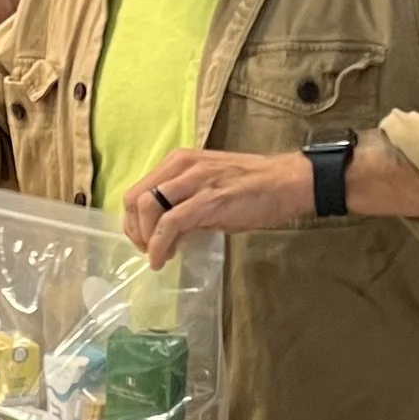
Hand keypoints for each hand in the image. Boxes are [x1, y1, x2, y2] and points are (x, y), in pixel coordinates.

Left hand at [123, 145, 312, 266]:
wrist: (284, 182)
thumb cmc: (251, 187)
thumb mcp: (208, 189)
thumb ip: (184, 204)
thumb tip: (166, 231)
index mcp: (179, 161)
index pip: (138, 189)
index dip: (133, 220)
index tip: (144, 240)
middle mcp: (181, 166)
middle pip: (135, 198)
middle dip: (135, 230)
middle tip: (147, 250)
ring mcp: (194, 181)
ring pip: (148, 208)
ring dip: (146, 239)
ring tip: (158, 256)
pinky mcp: (208, 200)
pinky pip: (170, 223)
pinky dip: (160, 244)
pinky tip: (163, 258)